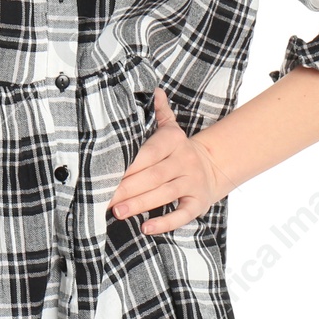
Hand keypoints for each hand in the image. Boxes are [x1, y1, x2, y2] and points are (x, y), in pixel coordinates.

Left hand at [105, 87, 227, 234]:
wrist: (215, 166)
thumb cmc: (180, 149)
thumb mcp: (172, 128)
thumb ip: (161, 112)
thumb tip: (155, 90)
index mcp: (174, 141)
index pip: (148, 153)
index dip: (128, 165)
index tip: (105, 174)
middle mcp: (184, 161)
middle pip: (152, 176)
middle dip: (127, 188)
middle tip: (104, 199)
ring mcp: (192, 183)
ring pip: (164, 195)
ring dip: (139, 204)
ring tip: (118, 212)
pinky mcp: (198, 203)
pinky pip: (182, 215)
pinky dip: (164, 223)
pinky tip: (146, 228)